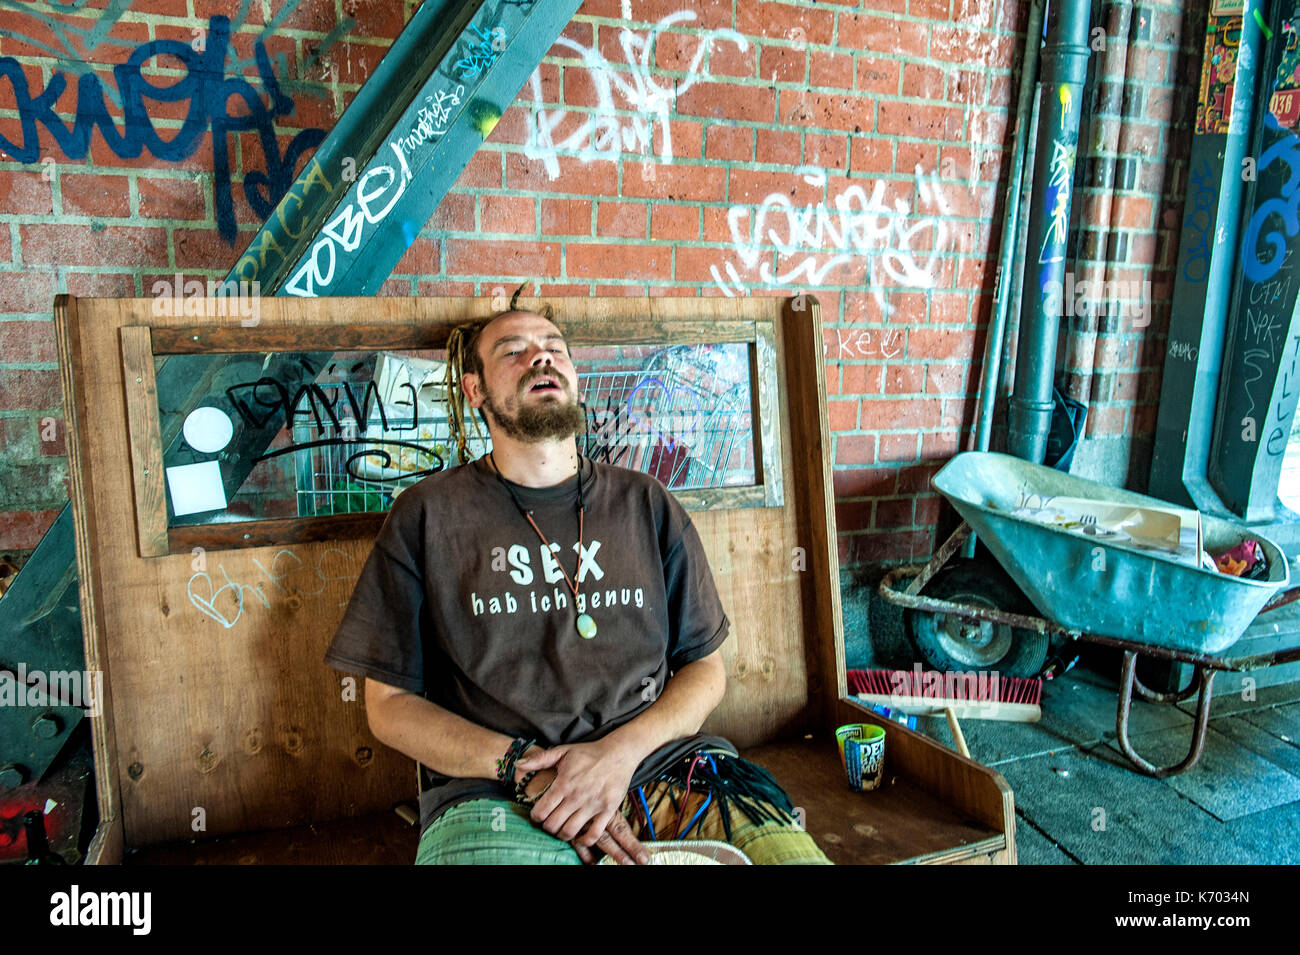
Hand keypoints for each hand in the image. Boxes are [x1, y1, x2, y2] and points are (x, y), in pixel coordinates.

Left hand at [515, 738, 649, 862]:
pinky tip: (579, 837)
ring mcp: (593, 805)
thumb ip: (539, 759)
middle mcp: (577, 796)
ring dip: (562, 835)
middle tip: (549, 823)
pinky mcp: (608, 810)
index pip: (541, 810)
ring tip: (561, 830)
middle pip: (553, 824)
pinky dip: (584, 841)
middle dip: (547, 827)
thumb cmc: (588, 753)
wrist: (618, 753)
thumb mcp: (562, 751)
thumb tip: (518, 765)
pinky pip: (594, 834)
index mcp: (564, 783)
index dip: (535, 817)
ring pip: (570, 831)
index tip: (538, 815)